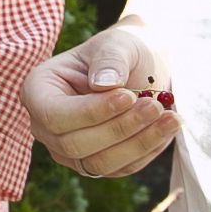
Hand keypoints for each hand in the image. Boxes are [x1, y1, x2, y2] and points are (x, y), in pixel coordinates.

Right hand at [23, 22, 177, 177]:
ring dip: (138, 143)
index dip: (91, 112)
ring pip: (99, 163)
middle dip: (120, 128)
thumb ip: (110, 59)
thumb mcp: (117, 42)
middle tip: (156, 106)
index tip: (129, 96)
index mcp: (39, 90)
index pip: (55, 115)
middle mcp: (46, 126)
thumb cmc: (122, 49)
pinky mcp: (95, 164)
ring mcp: (68, 150)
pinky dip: (147, 151)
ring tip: (171, 118)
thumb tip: (105, 84)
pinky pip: (120, 168)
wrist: (140, 65)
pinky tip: (167, 128)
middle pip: (75, 144)